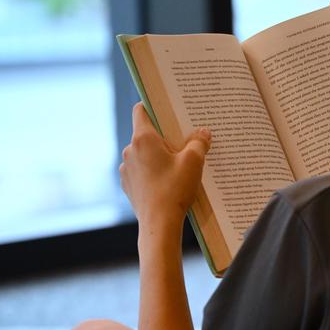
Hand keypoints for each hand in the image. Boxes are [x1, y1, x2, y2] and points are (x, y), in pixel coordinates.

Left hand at [119, 103, 210, 233]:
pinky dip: (152, 173)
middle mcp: (130, 150)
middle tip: (183, 145)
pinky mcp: (128, 185)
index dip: (152, 106)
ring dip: (158, 157)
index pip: (141, 110)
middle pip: (146, 134)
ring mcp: (127, 169)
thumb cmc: (174, 190)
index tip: (165, 109)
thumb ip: (199, 142)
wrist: (159, 224)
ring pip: (144, 154)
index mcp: (143, 138)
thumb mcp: (194, 162)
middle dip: (164, 138)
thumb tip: (203, 133)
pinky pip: (141, 171)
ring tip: (178, 168)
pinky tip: (168, 183)